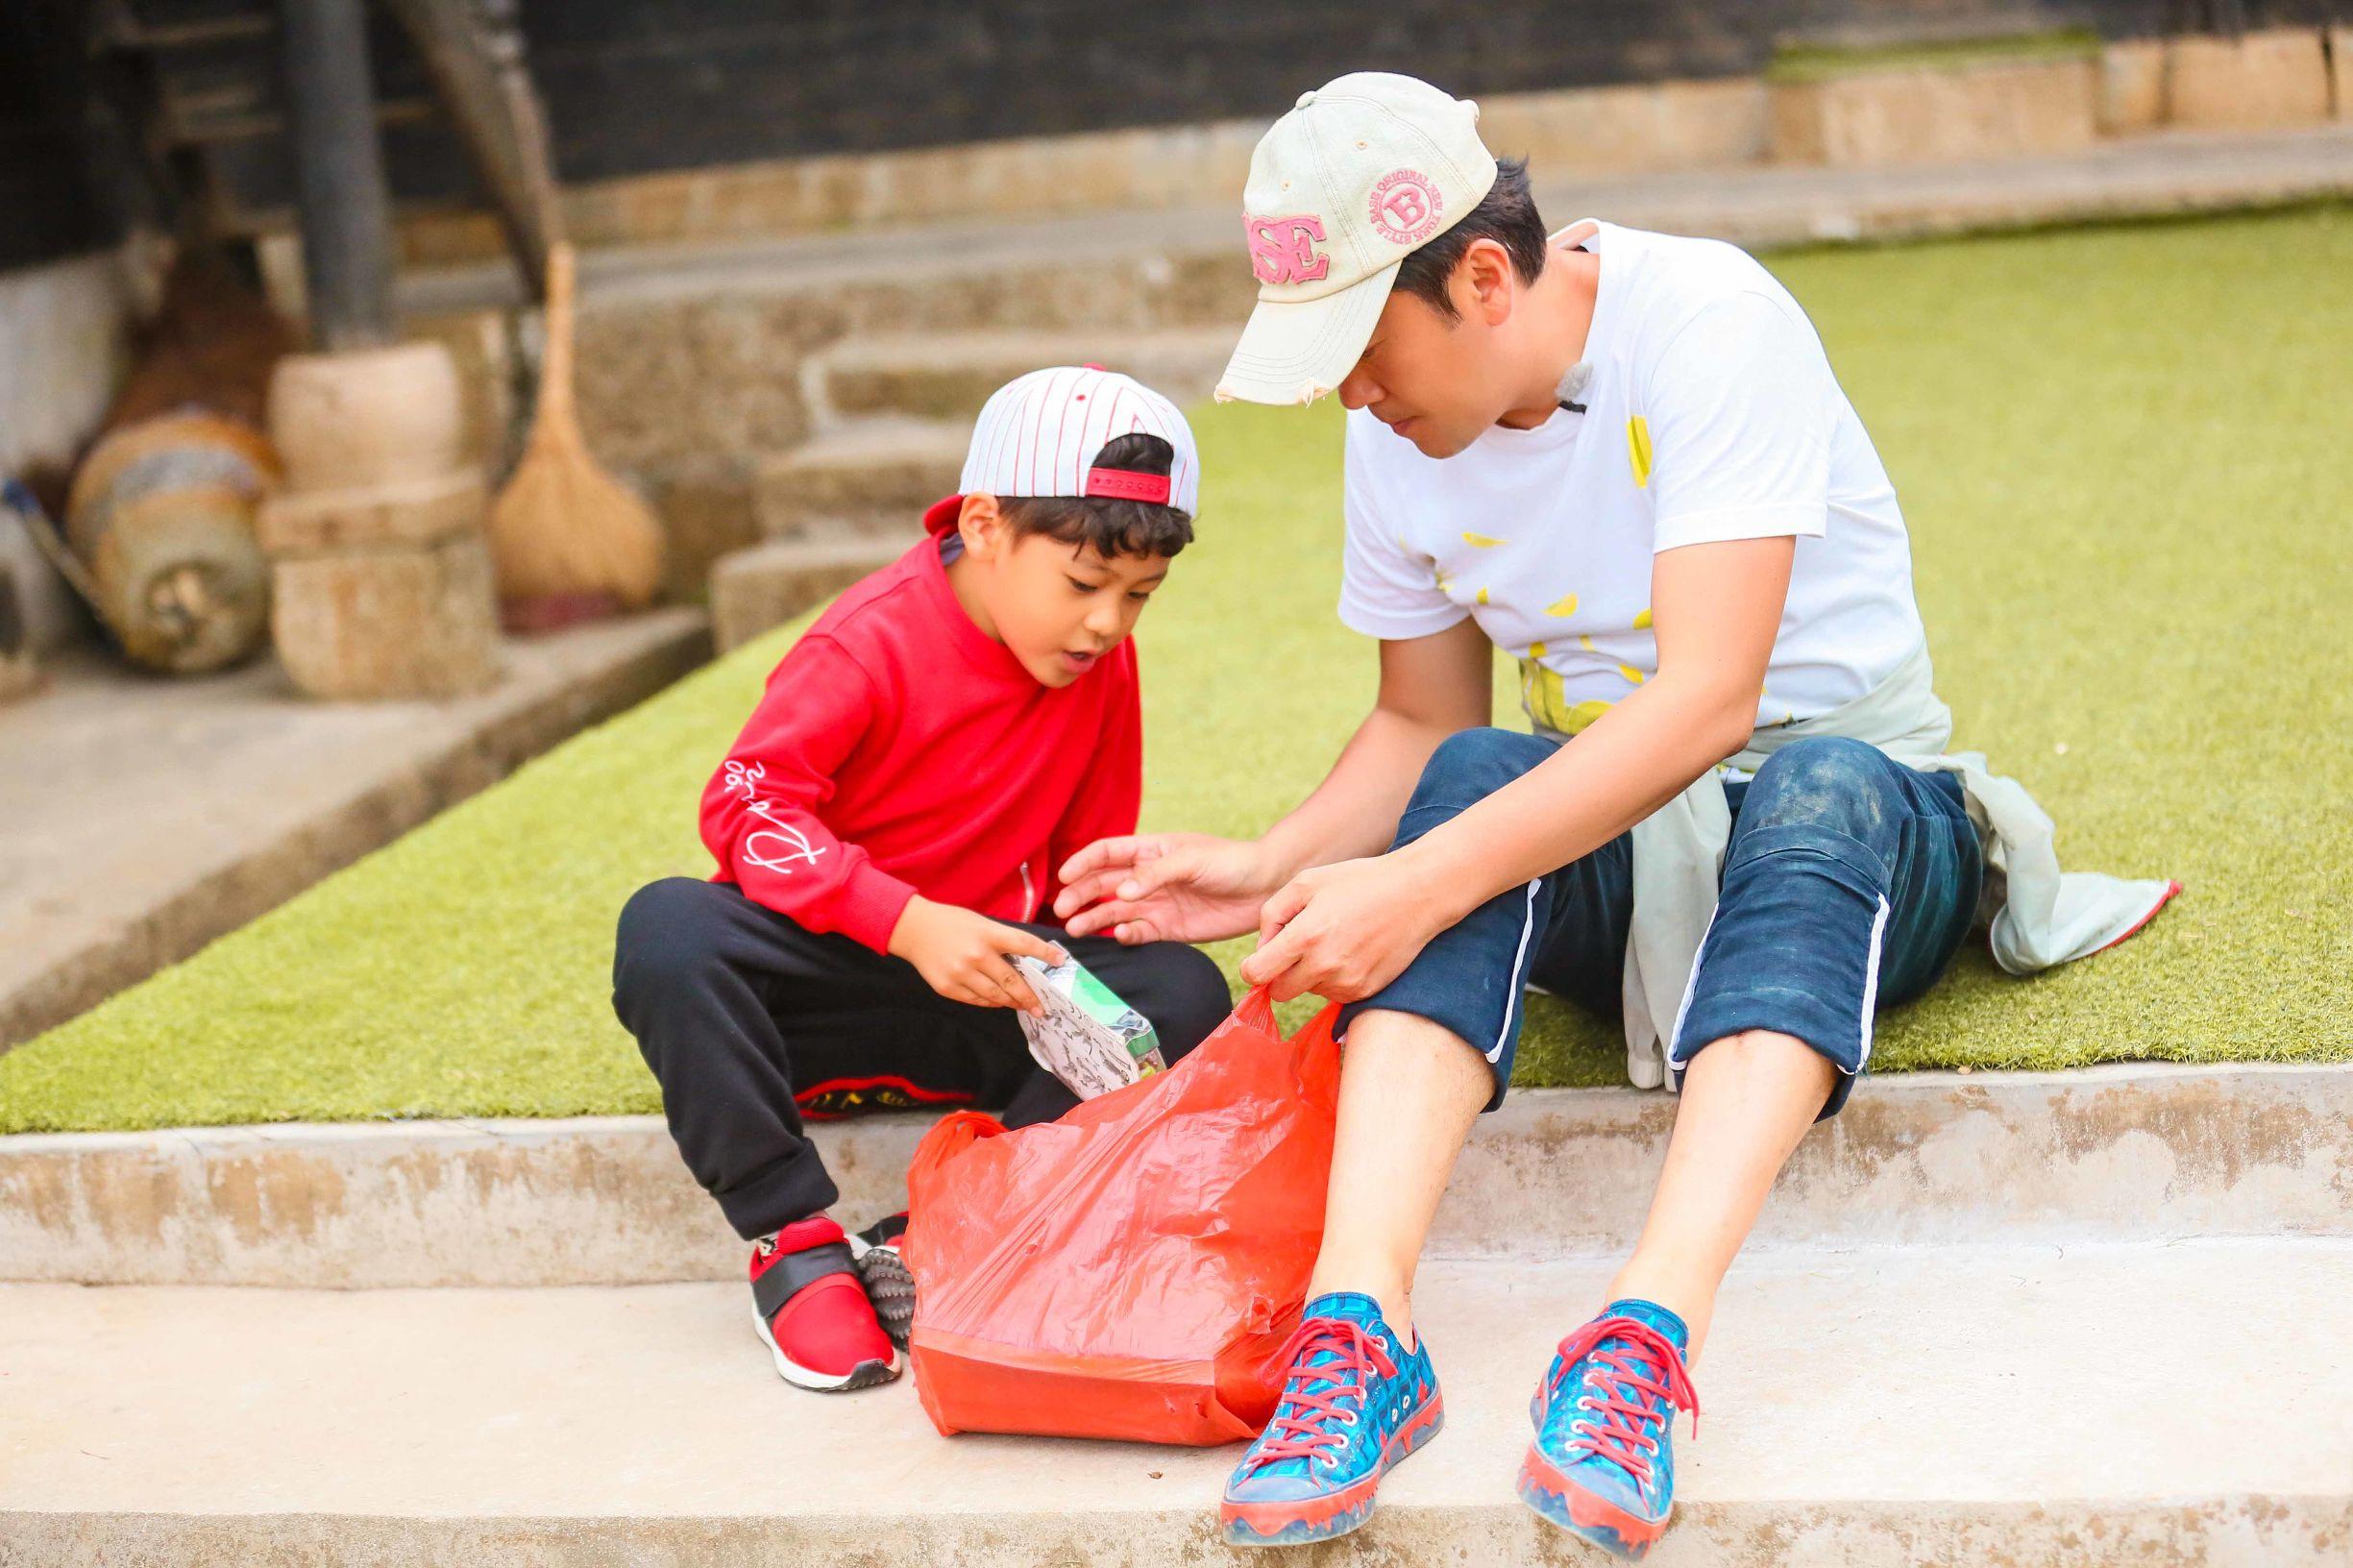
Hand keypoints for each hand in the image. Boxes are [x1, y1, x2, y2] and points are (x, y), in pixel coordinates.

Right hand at [886, 897, 1066, 1011]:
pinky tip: (999, 1001)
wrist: (913, 930)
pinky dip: (990, 1002)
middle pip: (1012, 981)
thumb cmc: (952, 923)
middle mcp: (976, 955)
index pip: (1024, 945)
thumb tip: (1026, 964)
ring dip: (1012, 1002)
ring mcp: (961, 974)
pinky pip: (977, 1001)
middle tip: (1041, 1007)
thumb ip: (1002, 941)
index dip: (1045, 954)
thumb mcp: (981, 923)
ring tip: (1023, 1006)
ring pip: (995, 996)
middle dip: (1029, 997)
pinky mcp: (948, 988)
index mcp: (988, 934)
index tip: (1061, 962)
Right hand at [1053, 833, 1282, 943]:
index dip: (1083, 863)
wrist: (1265, 888)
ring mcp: (1156, 904)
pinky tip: (1118, 937)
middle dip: (1080, 895)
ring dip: (1094, 919)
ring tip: (1074, 930)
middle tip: (1062, 910)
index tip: (1064, 876)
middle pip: (1103, 885)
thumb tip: (1122, 892)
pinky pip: (1139, 933)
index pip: (1106, 853)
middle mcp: (1147, 878)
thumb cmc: (1231, 862)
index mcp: (1150, 850)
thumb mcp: (1192, 859)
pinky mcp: (1169, 929)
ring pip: (1115, 912)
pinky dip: (1126, 936)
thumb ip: (1156, 874)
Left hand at [1239, 851, 1450, 1003]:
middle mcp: (1325, 965)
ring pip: (1308, 992)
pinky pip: (1334, 995)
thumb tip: (1262, 950)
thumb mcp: (1306, 882)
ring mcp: (1347, 982)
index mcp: (1306, 936)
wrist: (1417, 894)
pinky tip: (1350, 952)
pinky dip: (1334, 979)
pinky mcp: (1365, 992)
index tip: (1263, 957)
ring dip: (1310, 975)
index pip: (1257, 974)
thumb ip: (1272, 914)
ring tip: (1333, 941)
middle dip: (1280, 974)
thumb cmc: (1358, 882)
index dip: (1253, 967)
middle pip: (1279, 992)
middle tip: (1297, 949)